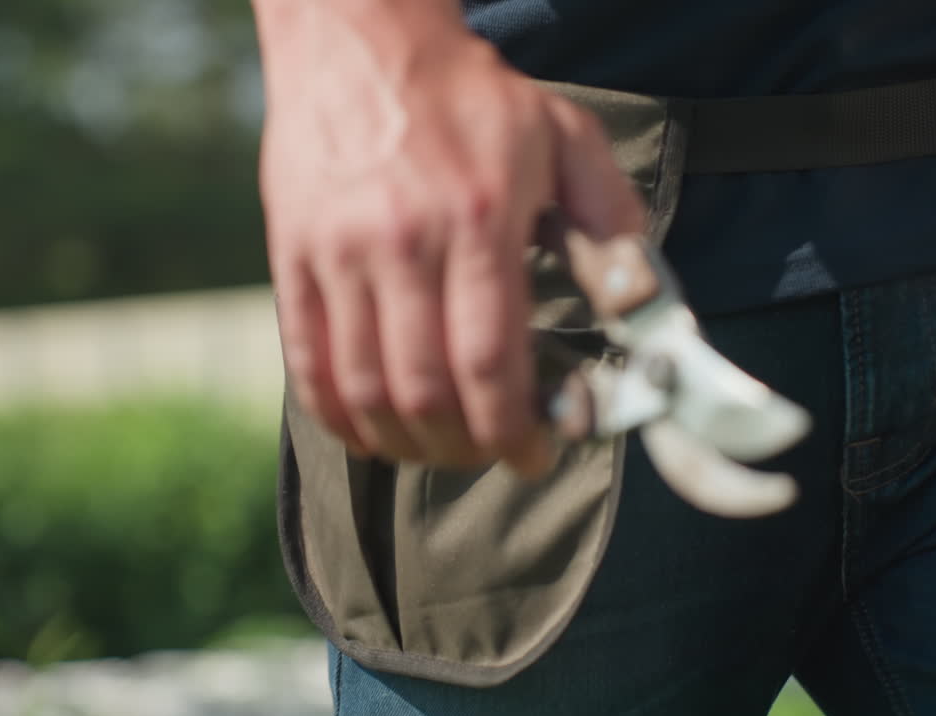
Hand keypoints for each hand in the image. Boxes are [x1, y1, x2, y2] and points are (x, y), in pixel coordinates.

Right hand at [255, 0, 645, 475]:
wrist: (360, 40)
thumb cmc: (470, 97)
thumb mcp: (562, 138)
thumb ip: (610, 224)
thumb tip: (644, 309)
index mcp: (479, 218)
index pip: (490, 361)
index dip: (513, 430)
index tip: (533, 455)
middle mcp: (402, 242)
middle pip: (425, 390)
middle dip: (463, 447)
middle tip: (488, 453)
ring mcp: (337, 252)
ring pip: (364, 388)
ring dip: (404, 442)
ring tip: (436, 448)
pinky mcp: (291, 256)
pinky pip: (306, 361)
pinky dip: (337, 415)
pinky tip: (368, 432)